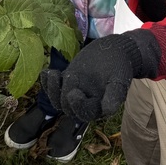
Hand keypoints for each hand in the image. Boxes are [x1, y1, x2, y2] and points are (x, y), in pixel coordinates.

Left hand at [41, 30, 161, 122]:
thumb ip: (114, 96)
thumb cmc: (120, 66)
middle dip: (66, 92)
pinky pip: (54, 87)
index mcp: (98, 107)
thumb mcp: (120, 80)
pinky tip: (45, 72)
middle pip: (68, 107)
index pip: (84, 113)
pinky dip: (46, 81)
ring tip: (53, 73)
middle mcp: (84, 103)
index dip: (77, 106)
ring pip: (58, 100)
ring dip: (52, 89)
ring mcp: (74, 92)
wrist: (115, 51)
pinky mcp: (67, 82)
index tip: (74, 92)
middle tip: (72, 74)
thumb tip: (107, 110)